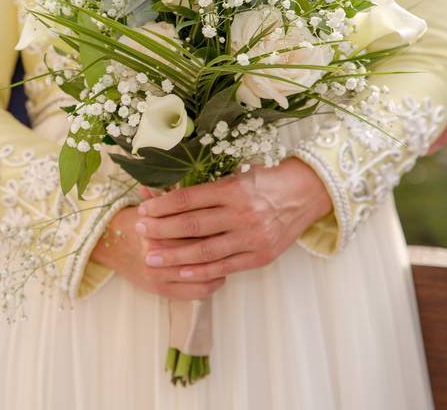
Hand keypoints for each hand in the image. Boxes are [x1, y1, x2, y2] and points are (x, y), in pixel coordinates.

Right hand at [91, 206, 225, 299]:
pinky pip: (196, 292)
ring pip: (201, 273)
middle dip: (220, 244)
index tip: (227, 220)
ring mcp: (158, 275)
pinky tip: (219, 274)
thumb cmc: (135, 220)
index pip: (193, 227)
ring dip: (220, 265)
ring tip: (230, 256)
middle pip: (199, 249)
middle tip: (234, 237)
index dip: (214, 224)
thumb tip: (200, 186)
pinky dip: (212, 284)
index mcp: (153, 229)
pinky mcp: (161, 291)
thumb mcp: (152, 205)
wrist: (109, 244)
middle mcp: (154, 253)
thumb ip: (171, 199)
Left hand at [135, 159, 331, 281]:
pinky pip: (225, 266)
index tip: (143, 210)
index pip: (188, 199)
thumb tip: (169, 192)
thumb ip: (209, 187)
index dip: (162, 206)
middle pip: (192, 224)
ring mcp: (252, 236)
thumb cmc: (266, 179)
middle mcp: (241, 213)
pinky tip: (181, 273)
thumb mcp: (238, 175)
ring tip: (151, 258)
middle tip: (139, 232)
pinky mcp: (261, 255)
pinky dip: (202, 271)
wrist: (307, 192)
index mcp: (233, 188)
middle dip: (161, 230)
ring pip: (205, 249)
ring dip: (174, 255)